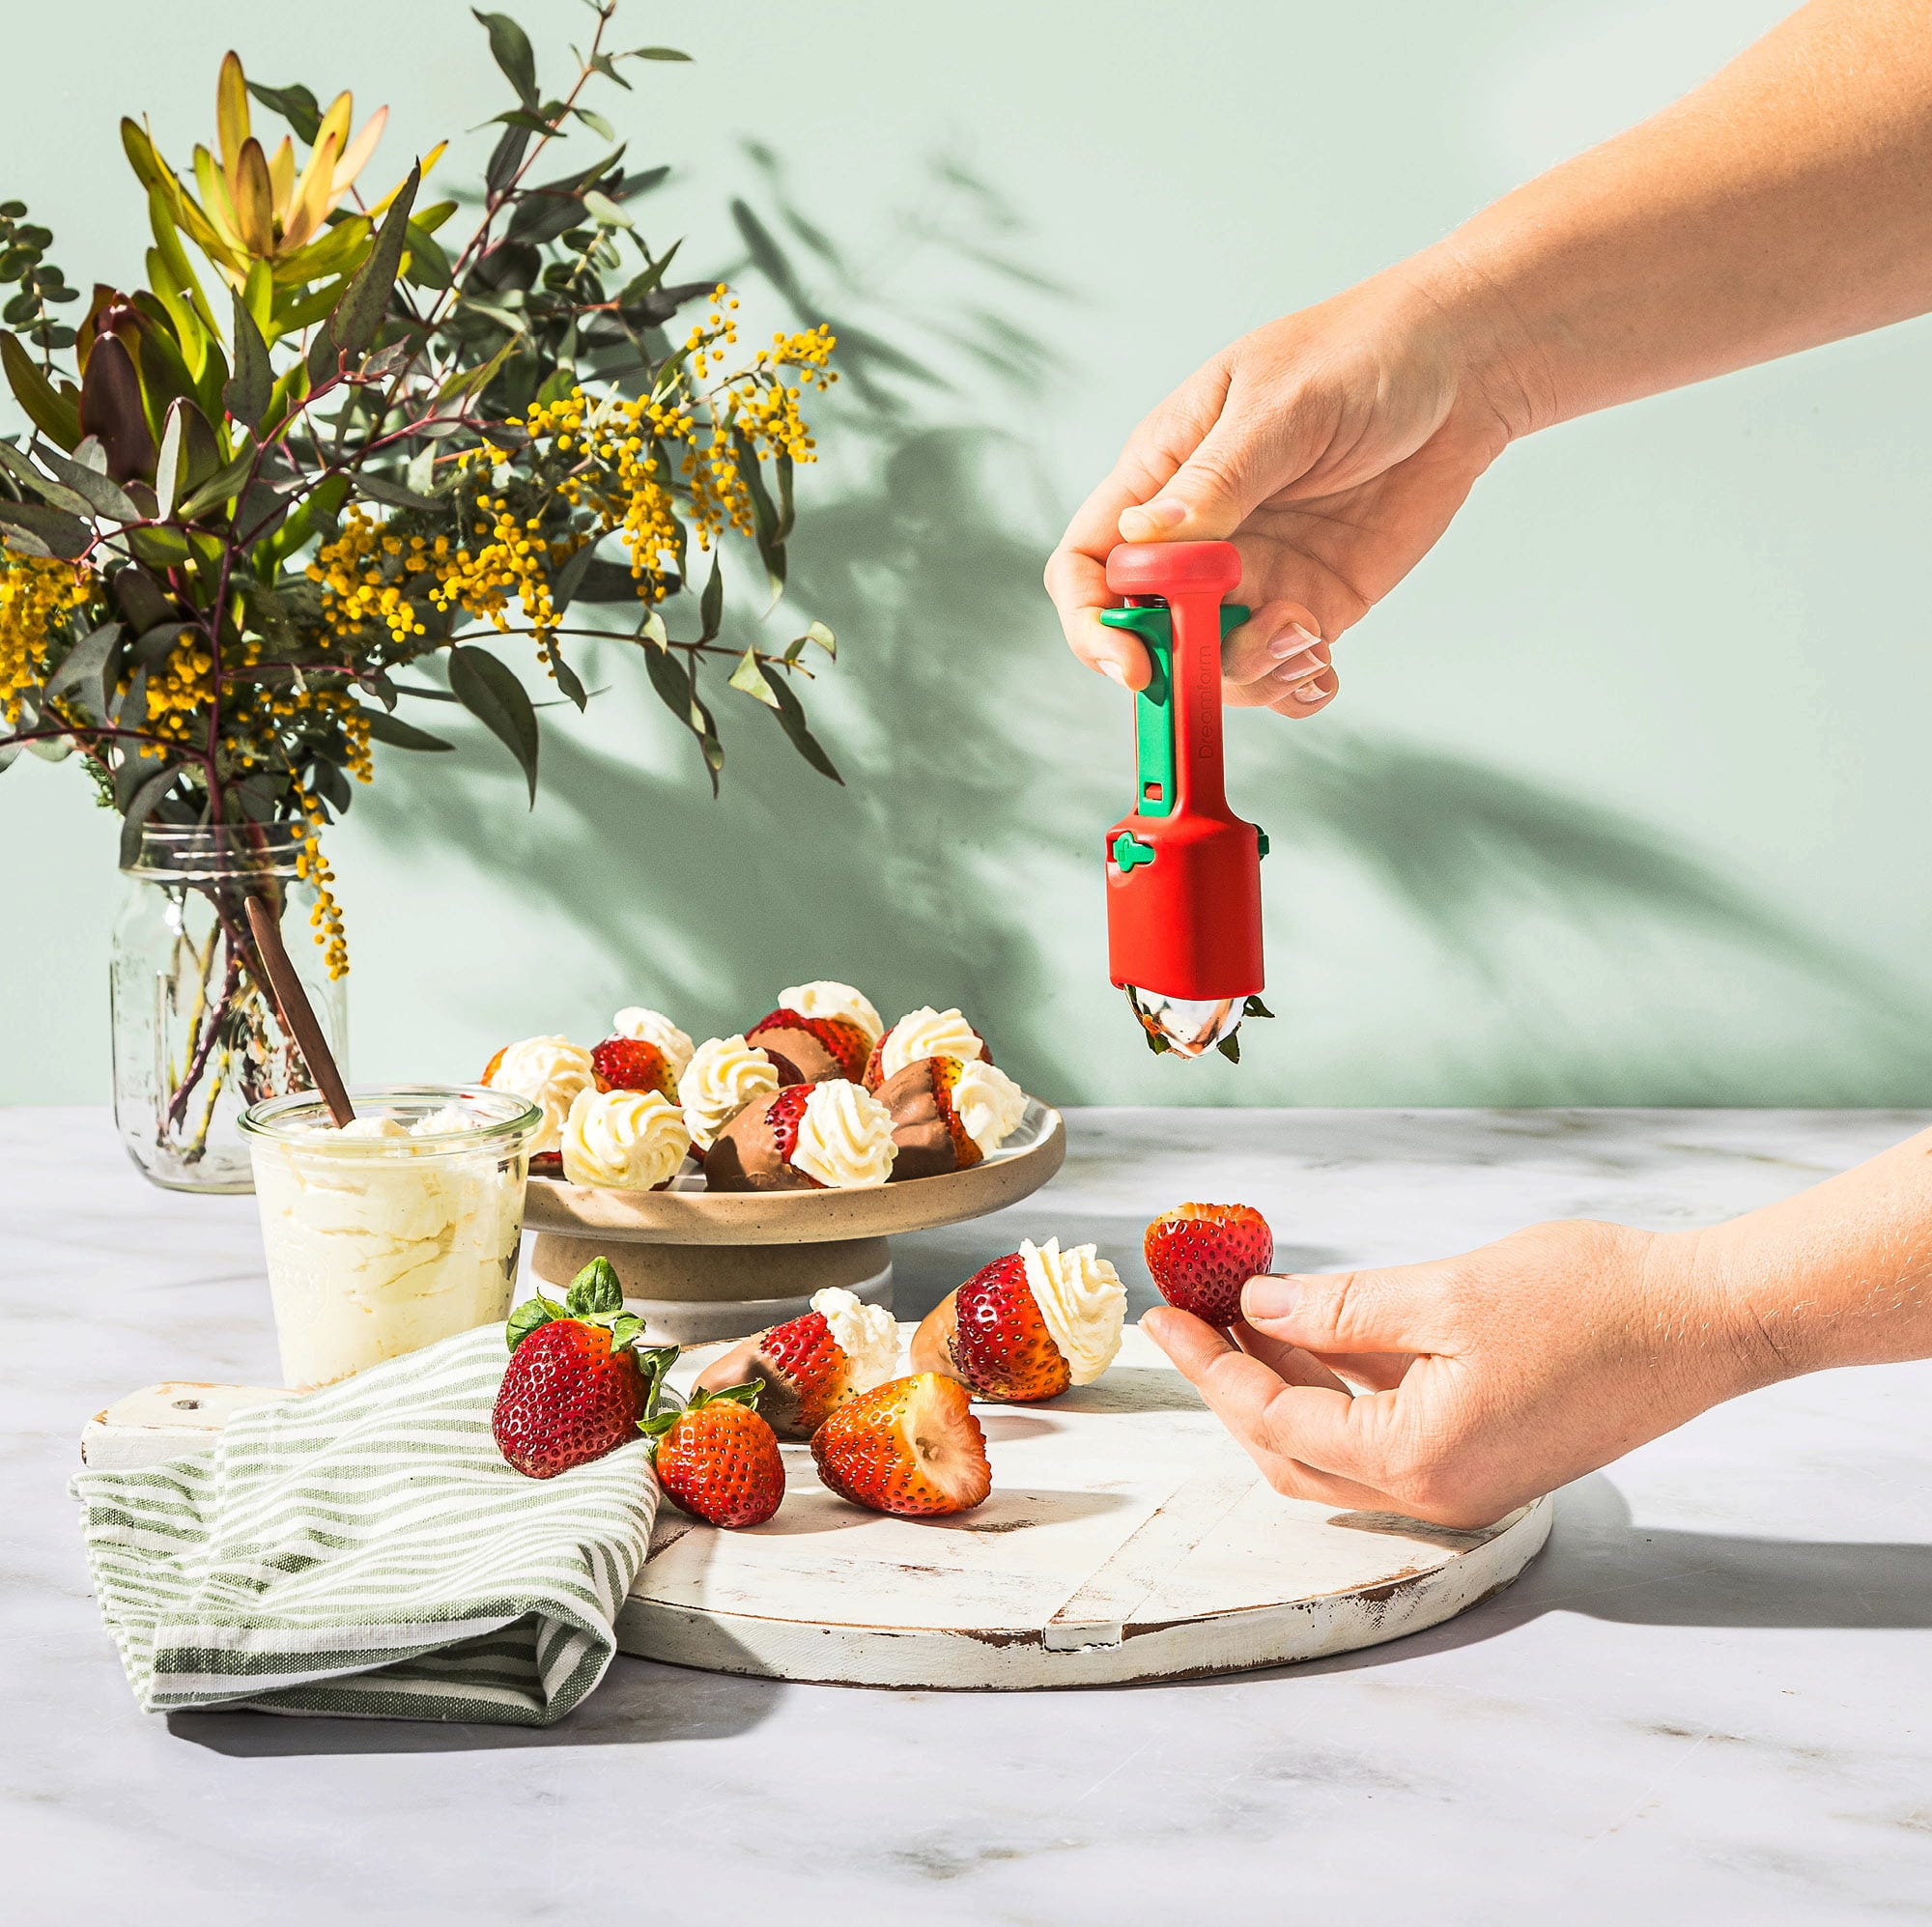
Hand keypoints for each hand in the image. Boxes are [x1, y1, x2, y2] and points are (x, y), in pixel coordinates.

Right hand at [1044, 265, 1520, 717]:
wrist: (1463, 367)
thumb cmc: (1360, 354)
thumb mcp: (1282, 407)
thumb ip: (1216, 481)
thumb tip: (1144, 538)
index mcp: (1163, 476)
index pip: (1089, 563)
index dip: (1093, 622)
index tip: (1135, 663)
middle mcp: (1198, 538)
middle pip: (1149, 632)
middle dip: (1186, 663)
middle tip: (1255, 641)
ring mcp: (1254, 576)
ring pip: (1214, 665)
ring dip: (1253, 675)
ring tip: (1307, 636)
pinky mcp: (1311, 601)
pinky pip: (1282, 670)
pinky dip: (1296, 690)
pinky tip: (1323, 666)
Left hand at [1141, 1218, 1761, 1527]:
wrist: (1705, 1322)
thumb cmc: (1592, 1303)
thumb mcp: (1446, 1293)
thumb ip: (1342, 1311)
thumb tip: (1260, 1312)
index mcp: (1416, 1459)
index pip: (1273, 1421)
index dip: (1210, 1367)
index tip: (1165, 1317)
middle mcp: (1433, 1489)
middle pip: (1292, 1449)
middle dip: (1231, 1382)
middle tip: (1187, 1316)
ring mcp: (1462, 1478)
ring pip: (1335, 1443)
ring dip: (1282, 1380)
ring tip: (1235, 1308)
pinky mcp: (1484, 1452)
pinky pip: (1382, 1430)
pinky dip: (1336, 1383)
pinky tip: (1309, 1324)